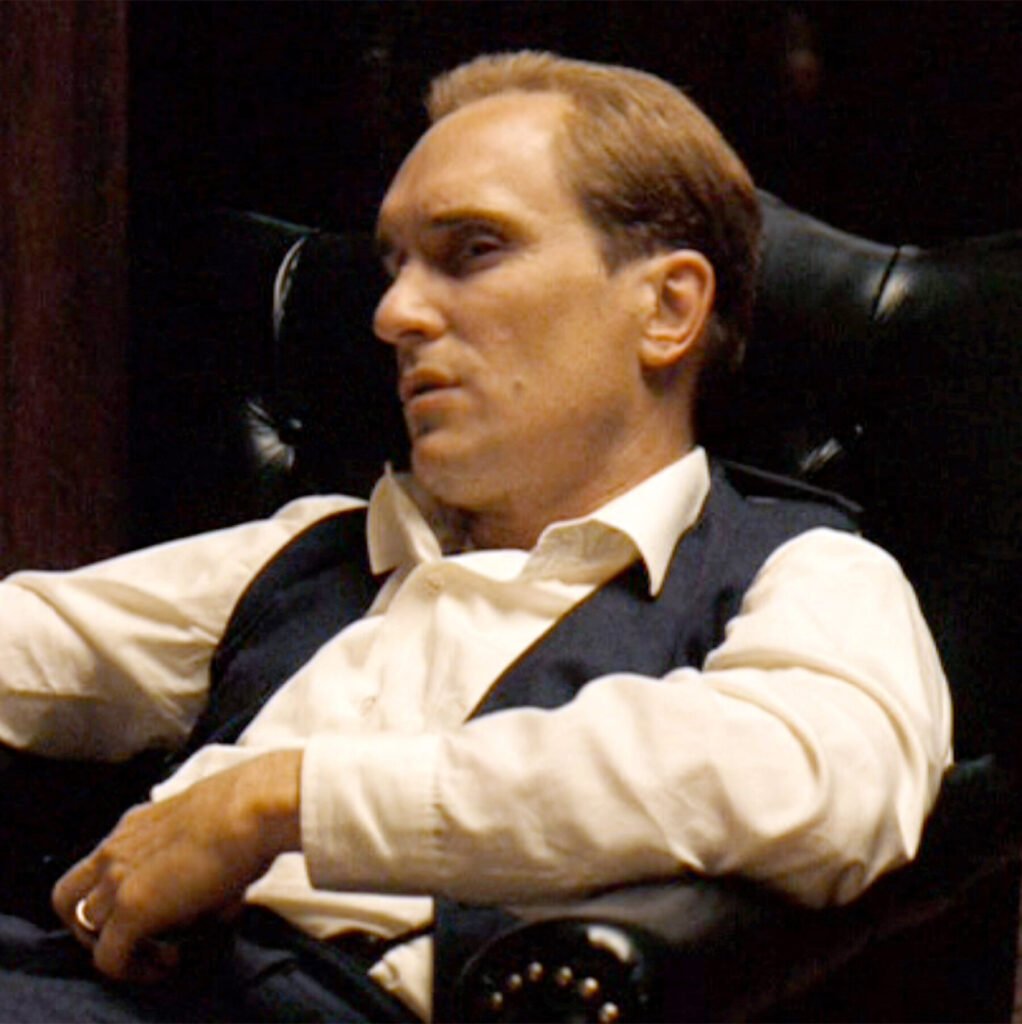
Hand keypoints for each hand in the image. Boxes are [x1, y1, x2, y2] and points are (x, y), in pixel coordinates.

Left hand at [52, 749, 301, 982]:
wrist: (254, 806)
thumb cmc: (250, 812)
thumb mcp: (210, 831)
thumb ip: (197, 857)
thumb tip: (220, 897)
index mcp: (134, 824)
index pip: (97, 866)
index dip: (112, 895)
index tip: (148, 910)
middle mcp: (116, 848)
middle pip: (71, 899)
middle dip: (97, 925)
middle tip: (136, 938)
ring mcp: (118, 879)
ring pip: (85, 929)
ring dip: (119, 946)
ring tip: (160, 953)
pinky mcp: (130, 909)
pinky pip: (109, 958)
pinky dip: (134, 968)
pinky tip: (170, 961)